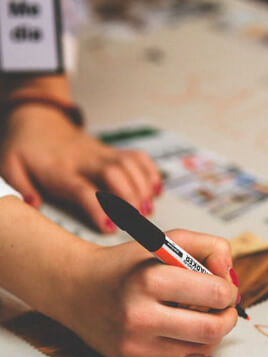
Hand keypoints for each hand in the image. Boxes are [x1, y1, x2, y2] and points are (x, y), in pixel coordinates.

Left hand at [0, 104, 161, 232]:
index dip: (99, 208)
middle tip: (138, 219)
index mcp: (60, 168)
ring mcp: (102, 153)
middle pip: (113, 173)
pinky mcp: (113, 151)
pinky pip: (138, 157)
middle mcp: (85, 159)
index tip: (110, 227)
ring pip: (129, 164)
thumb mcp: (10, 167)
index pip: (82, 188)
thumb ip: (21, 187)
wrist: (39, 120)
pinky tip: (156, 190)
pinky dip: (151, 172)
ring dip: (144, 187)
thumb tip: (33, 204)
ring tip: (148, 209)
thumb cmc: (27, 149)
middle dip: (130, 197)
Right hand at [57, 229, 238, 356]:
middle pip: (212, 330)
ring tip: (198, 314)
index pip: (216, 294)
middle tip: (224, 308)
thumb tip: (231, 278)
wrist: (77, 288)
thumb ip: (210, 247)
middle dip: (228, 317)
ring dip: (210, 333)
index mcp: (149, 280)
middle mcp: (139, 316)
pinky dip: (189, 345)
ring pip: (201, 350)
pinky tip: (177, 328)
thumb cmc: (127, 265)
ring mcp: (135, 345)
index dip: (229, 290)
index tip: (225, 286)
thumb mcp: (167, 241)